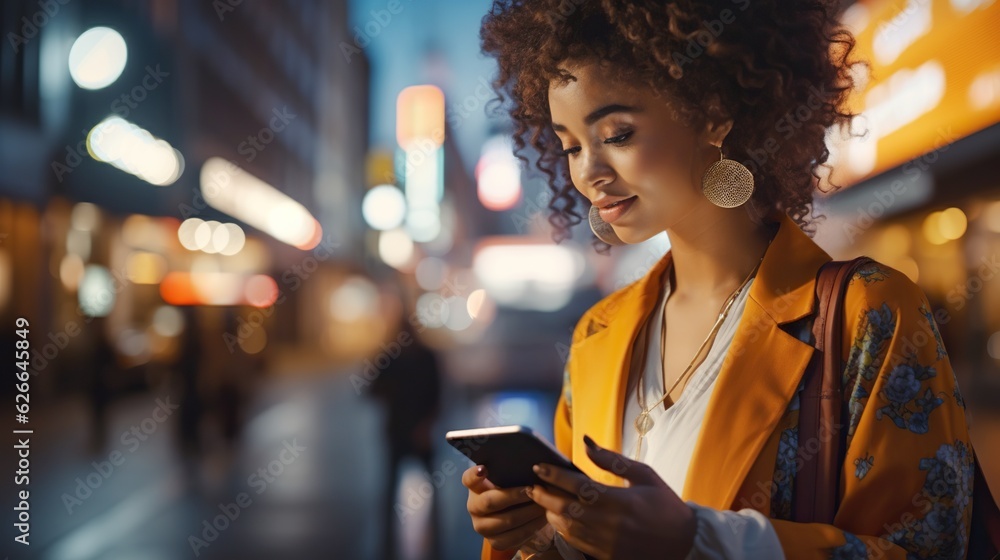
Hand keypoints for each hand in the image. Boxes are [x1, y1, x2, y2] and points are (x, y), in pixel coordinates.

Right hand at [462, 464, 550, 550]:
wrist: (522, 513)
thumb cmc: (517, 486)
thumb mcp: (513, 476)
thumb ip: (513, 468)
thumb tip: (528, 460)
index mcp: (475, 486)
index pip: (469, 479)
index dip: (474, 475)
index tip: (484, 469)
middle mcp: (474, 506)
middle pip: (489, 501)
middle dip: (513, 495)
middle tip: (532, 489)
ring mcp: (483, 526)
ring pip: (505, 521)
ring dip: (527, 512)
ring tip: (543, 503)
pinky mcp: (495, 541)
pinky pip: (514, 536)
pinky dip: (531, 526)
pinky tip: (543, 518)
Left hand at [525, 434, 696, 559]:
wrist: (685, 543)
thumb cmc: (664, 504)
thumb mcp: (644, 475)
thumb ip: (612, 460)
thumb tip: (586, 442)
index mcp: (618, 500)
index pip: (576, 485)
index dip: (554, 475)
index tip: (538, 467)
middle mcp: (609, 523)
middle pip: (564, 508)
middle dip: (544, 496)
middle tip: (532, 485)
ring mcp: (607, 543)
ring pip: (567, 528)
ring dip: (551, 513)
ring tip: (543, 501)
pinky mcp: (608, 556)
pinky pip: (577, 543)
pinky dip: (564, 530)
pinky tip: (560, 519)